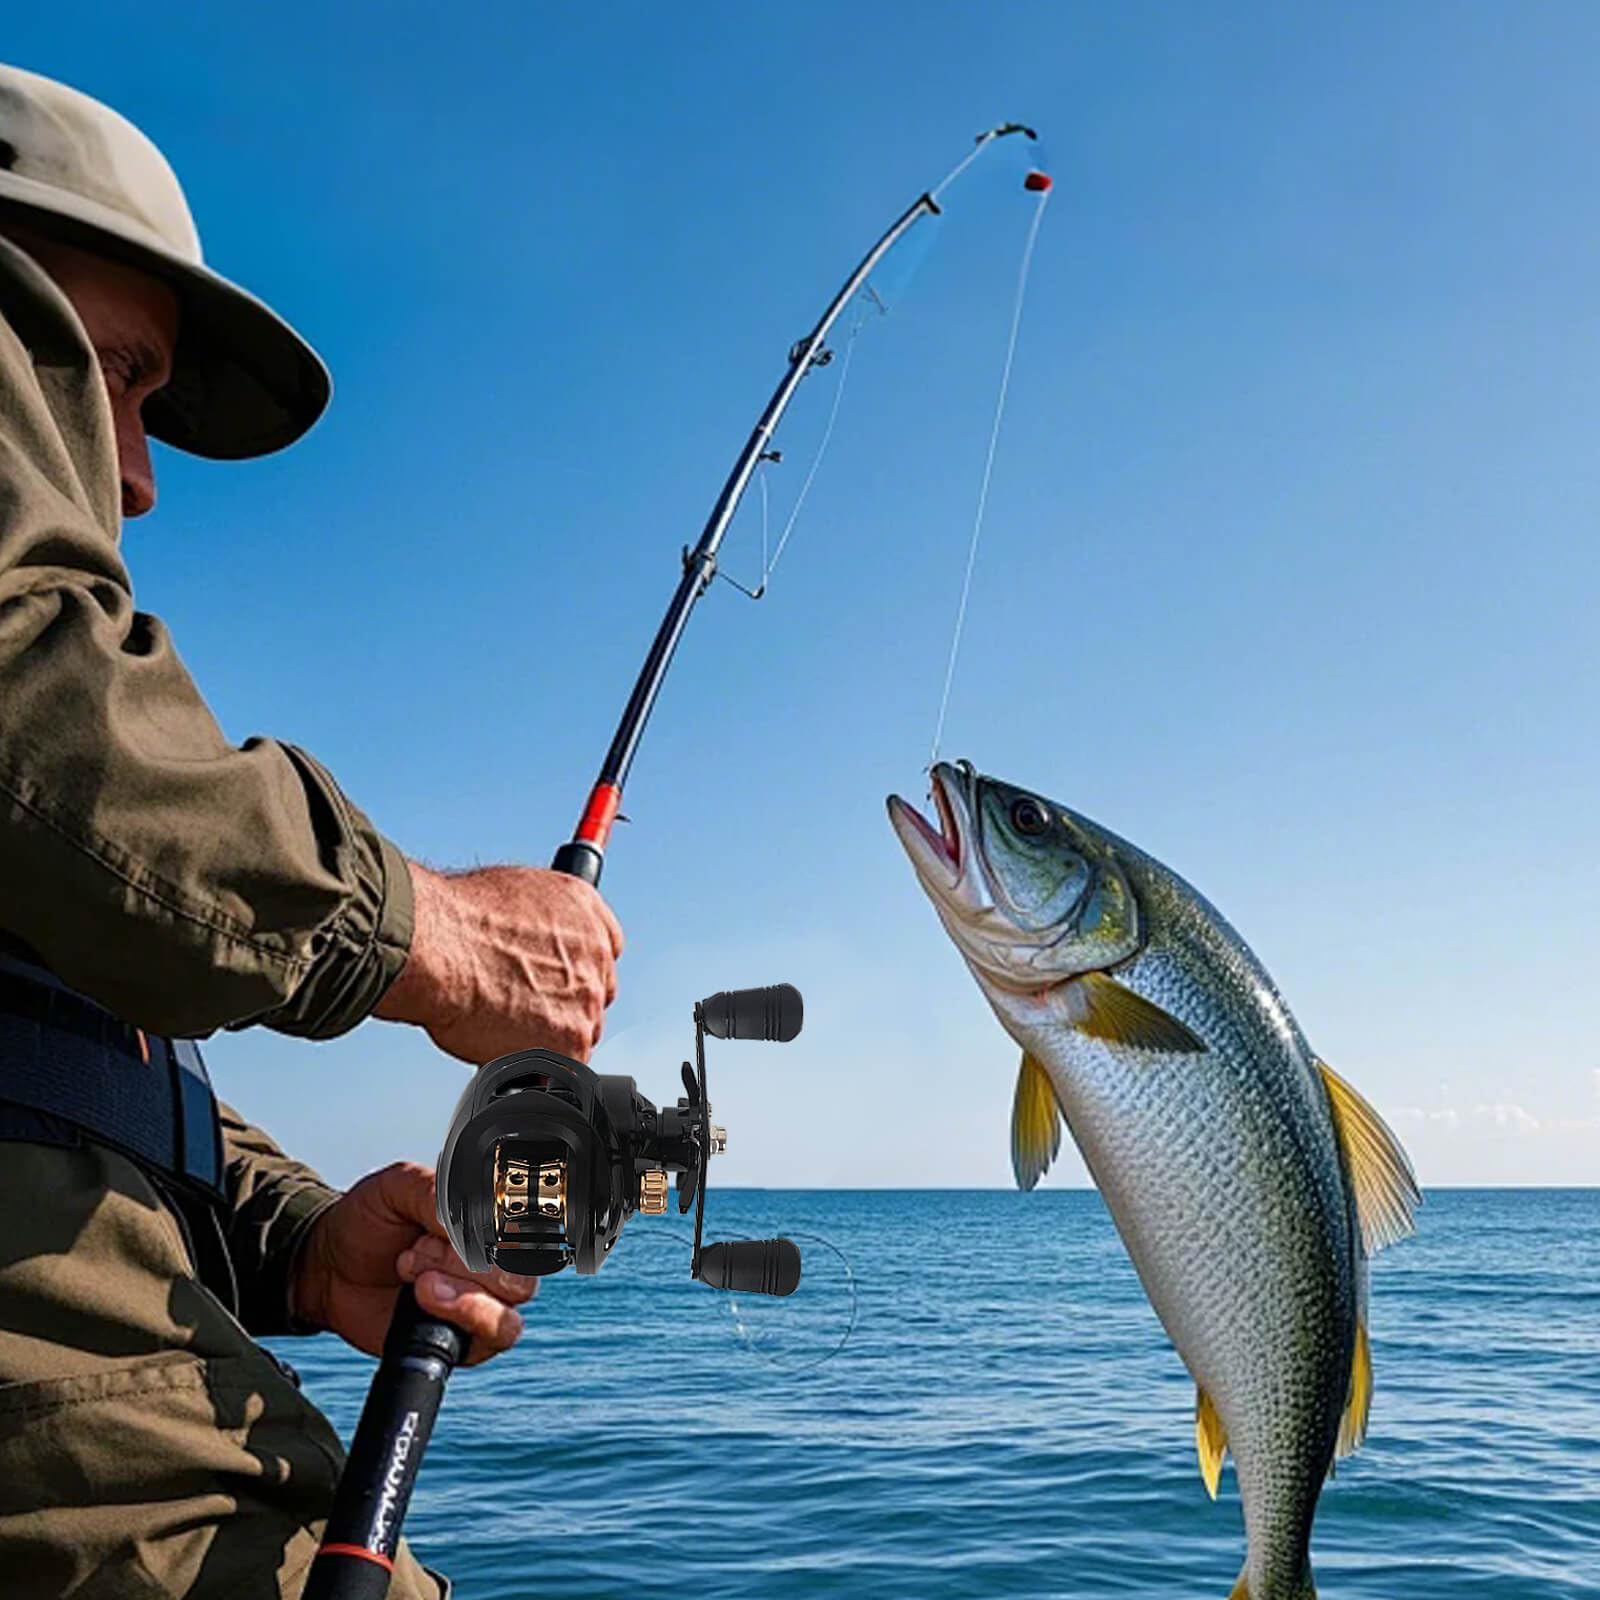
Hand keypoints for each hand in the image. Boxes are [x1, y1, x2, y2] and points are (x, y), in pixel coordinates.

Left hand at [290, 1162, 535, 1363]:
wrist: (328, 1268)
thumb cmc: (368, 1220)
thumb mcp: (396, 1186)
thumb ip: (435, 1193)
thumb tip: (470, 1221)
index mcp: (491, 1212)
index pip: (528, 1219)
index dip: (493, 1226)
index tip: (447, 1224)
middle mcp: (499, 1255)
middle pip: (521, 1267)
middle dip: (464, 1262)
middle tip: (415, 1251)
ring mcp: (488, 1297)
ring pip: (513, 1303)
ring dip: (465, 1294)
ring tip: (419, 1283)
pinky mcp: (470, 1336)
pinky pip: (495, 1337)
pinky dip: (463, 1317)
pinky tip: (423, 1303)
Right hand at [375, 861, 622, 1062]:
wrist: (438, 946)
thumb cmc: (455, 917)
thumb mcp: (511, 893)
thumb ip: (538, 921)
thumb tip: (528, 939)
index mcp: (587, 911)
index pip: (604, 950)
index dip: (573, 972)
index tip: (554, 983)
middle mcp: (597, 954)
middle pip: (594, 995)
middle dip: (563, 1006)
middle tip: (522, 1008)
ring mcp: (588, 999)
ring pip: (579, 1032)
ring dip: (548, 1037)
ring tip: (501, 1026)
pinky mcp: (571, 1041)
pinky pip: (562, 1065)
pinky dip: (537, 1066)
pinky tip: (504, 1047)